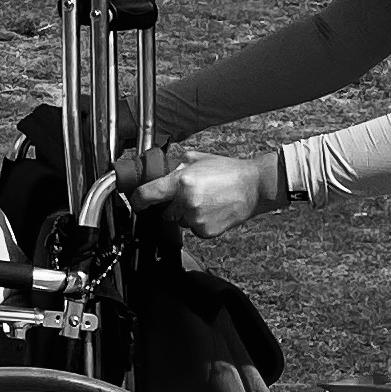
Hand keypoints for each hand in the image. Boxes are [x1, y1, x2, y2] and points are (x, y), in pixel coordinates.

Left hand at [124, 143, 277, 238]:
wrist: (254, 187)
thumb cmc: (227, 170)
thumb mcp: (196, 159)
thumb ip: (174, 166)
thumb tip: (156, 172)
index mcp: (181, 181)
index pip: (146, 195)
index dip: (137, 200)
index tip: (136, 202)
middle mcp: (186, 201)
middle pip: (163, 211)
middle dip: (169, 205)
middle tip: (185, 195)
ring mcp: (196, 219)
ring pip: (178, 221)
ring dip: (184, 214)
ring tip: (204, 201)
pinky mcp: (206, 231)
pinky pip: (192, 229)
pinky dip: (197, 222)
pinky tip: (211, 210)